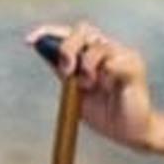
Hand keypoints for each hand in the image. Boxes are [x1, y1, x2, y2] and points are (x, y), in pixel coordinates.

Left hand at [28, 22, 163, 163]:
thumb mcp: (76, 94)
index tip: (29, 40)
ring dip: (87, 66)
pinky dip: (104, 74)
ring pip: (97, 46)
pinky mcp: (134, 65)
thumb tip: (44, 53)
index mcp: (92, 54)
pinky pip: (113, 62)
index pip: (69, 33)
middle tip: (66, 71)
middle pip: (82, 30)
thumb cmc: (107, 114)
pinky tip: (109, 87)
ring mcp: (122, 55)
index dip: (48, 32)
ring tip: (90, 85)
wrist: (131, 133)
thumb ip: (64, 74)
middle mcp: (107, 50)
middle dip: (68, 48)